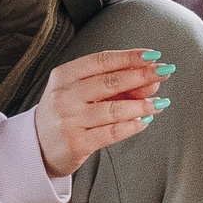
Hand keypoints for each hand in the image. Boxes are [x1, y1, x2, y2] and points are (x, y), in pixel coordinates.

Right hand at [33, 47, 171, 178]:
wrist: (37, 147)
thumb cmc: (66, 114)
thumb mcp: (82, 93)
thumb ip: (113, 85)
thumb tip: (151, 80)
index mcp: (64, 75)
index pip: (101, 60)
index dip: (130, 57)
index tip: (153, 55)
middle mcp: (64, 96)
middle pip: (109, 82)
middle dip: (141, 76)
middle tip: (165, 72)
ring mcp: (69, 120)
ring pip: (113, 109)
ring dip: (141, 104)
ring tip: (160, 102)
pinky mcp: (76, 143)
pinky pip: (111, 132)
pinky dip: (131, 126)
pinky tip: (145, 121)